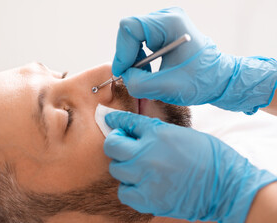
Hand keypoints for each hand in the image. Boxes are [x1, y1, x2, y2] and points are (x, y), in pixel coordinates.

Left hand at [104, 111, 276, 222]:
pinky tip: (141, 186)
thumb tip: (132, 128)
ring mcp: (146, 178)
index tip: (111, 121)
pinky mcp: (149, 200)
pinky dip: (129, 189)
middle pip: (112, 147)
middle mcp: (147, 154)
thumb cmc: (209, 157)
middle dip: (116, 144)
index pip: (126, 122)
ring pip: (116, 170)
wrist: (227, 186)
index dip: (116, 121)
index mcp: (157, 134)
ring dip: (124, 168)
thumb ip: (154, 131)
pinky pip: (124, 193)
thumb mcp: (181, 133)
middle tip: (124, 147)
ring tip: (138, 169)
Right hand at [112, 7, 276, 113]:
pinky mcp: (163, 30)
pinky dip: (139, 57)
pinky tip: (150, 68)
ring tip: (146, 73)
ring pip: (132, 36)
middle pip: (129, 30)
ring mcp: (165, 22)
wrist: (218, 79)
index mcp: (171, 23)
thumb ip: (137, 83)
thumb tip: (123, 74)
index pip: (130, 27)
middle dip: (128, 56)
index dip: (122, 51)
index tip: (124, 71)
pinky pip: (139, 40)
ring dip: (134, 58)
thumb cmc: (201, 82)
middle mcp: (167, 16)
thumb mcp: (166, 87)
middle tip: (134, 75)